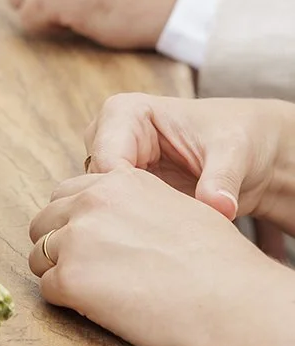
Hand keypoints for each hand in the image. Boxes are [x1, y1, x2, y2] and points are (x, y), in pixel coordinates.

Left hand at [28, 166, 276, 345]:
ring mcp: (76, 240)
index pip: (67, 193)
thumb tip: (115, 218)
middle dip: (59, 245)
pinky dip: (67, 301)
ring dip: (59, 273)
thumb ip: (136, 204)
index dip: (75, 220)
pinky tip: (99, 306)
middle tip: (88, 269)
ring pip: (39, 255)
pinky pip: (47, 289)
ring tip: (97, 290)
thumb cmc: (216, 263)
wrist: (229, 302)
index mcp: (117, 182)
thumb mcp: (178, 209)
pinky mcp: (69, 278)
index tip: (90, 241)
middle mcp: (90, 203)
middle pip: (44, 222)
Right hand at [85, 92, 294, 226]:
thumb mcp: (235, 153)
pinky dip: (135, 226)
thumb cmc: (240, 136)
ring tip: (168, 230)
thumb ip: (222, 180)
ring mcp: (110, 162)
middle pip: (94, 185)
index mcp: (123, 112)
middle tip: (166, 229)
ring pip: (99, 202)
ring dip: (131, 220)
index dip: (129, 195)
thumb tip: (220, 207)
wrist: (251, 151)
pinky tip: (163, 233)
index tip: (166, 218)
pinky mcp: (119, 186)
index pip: (104, 163)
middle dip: (126, 210)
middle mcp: (106, 136)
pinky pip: (112, 212)